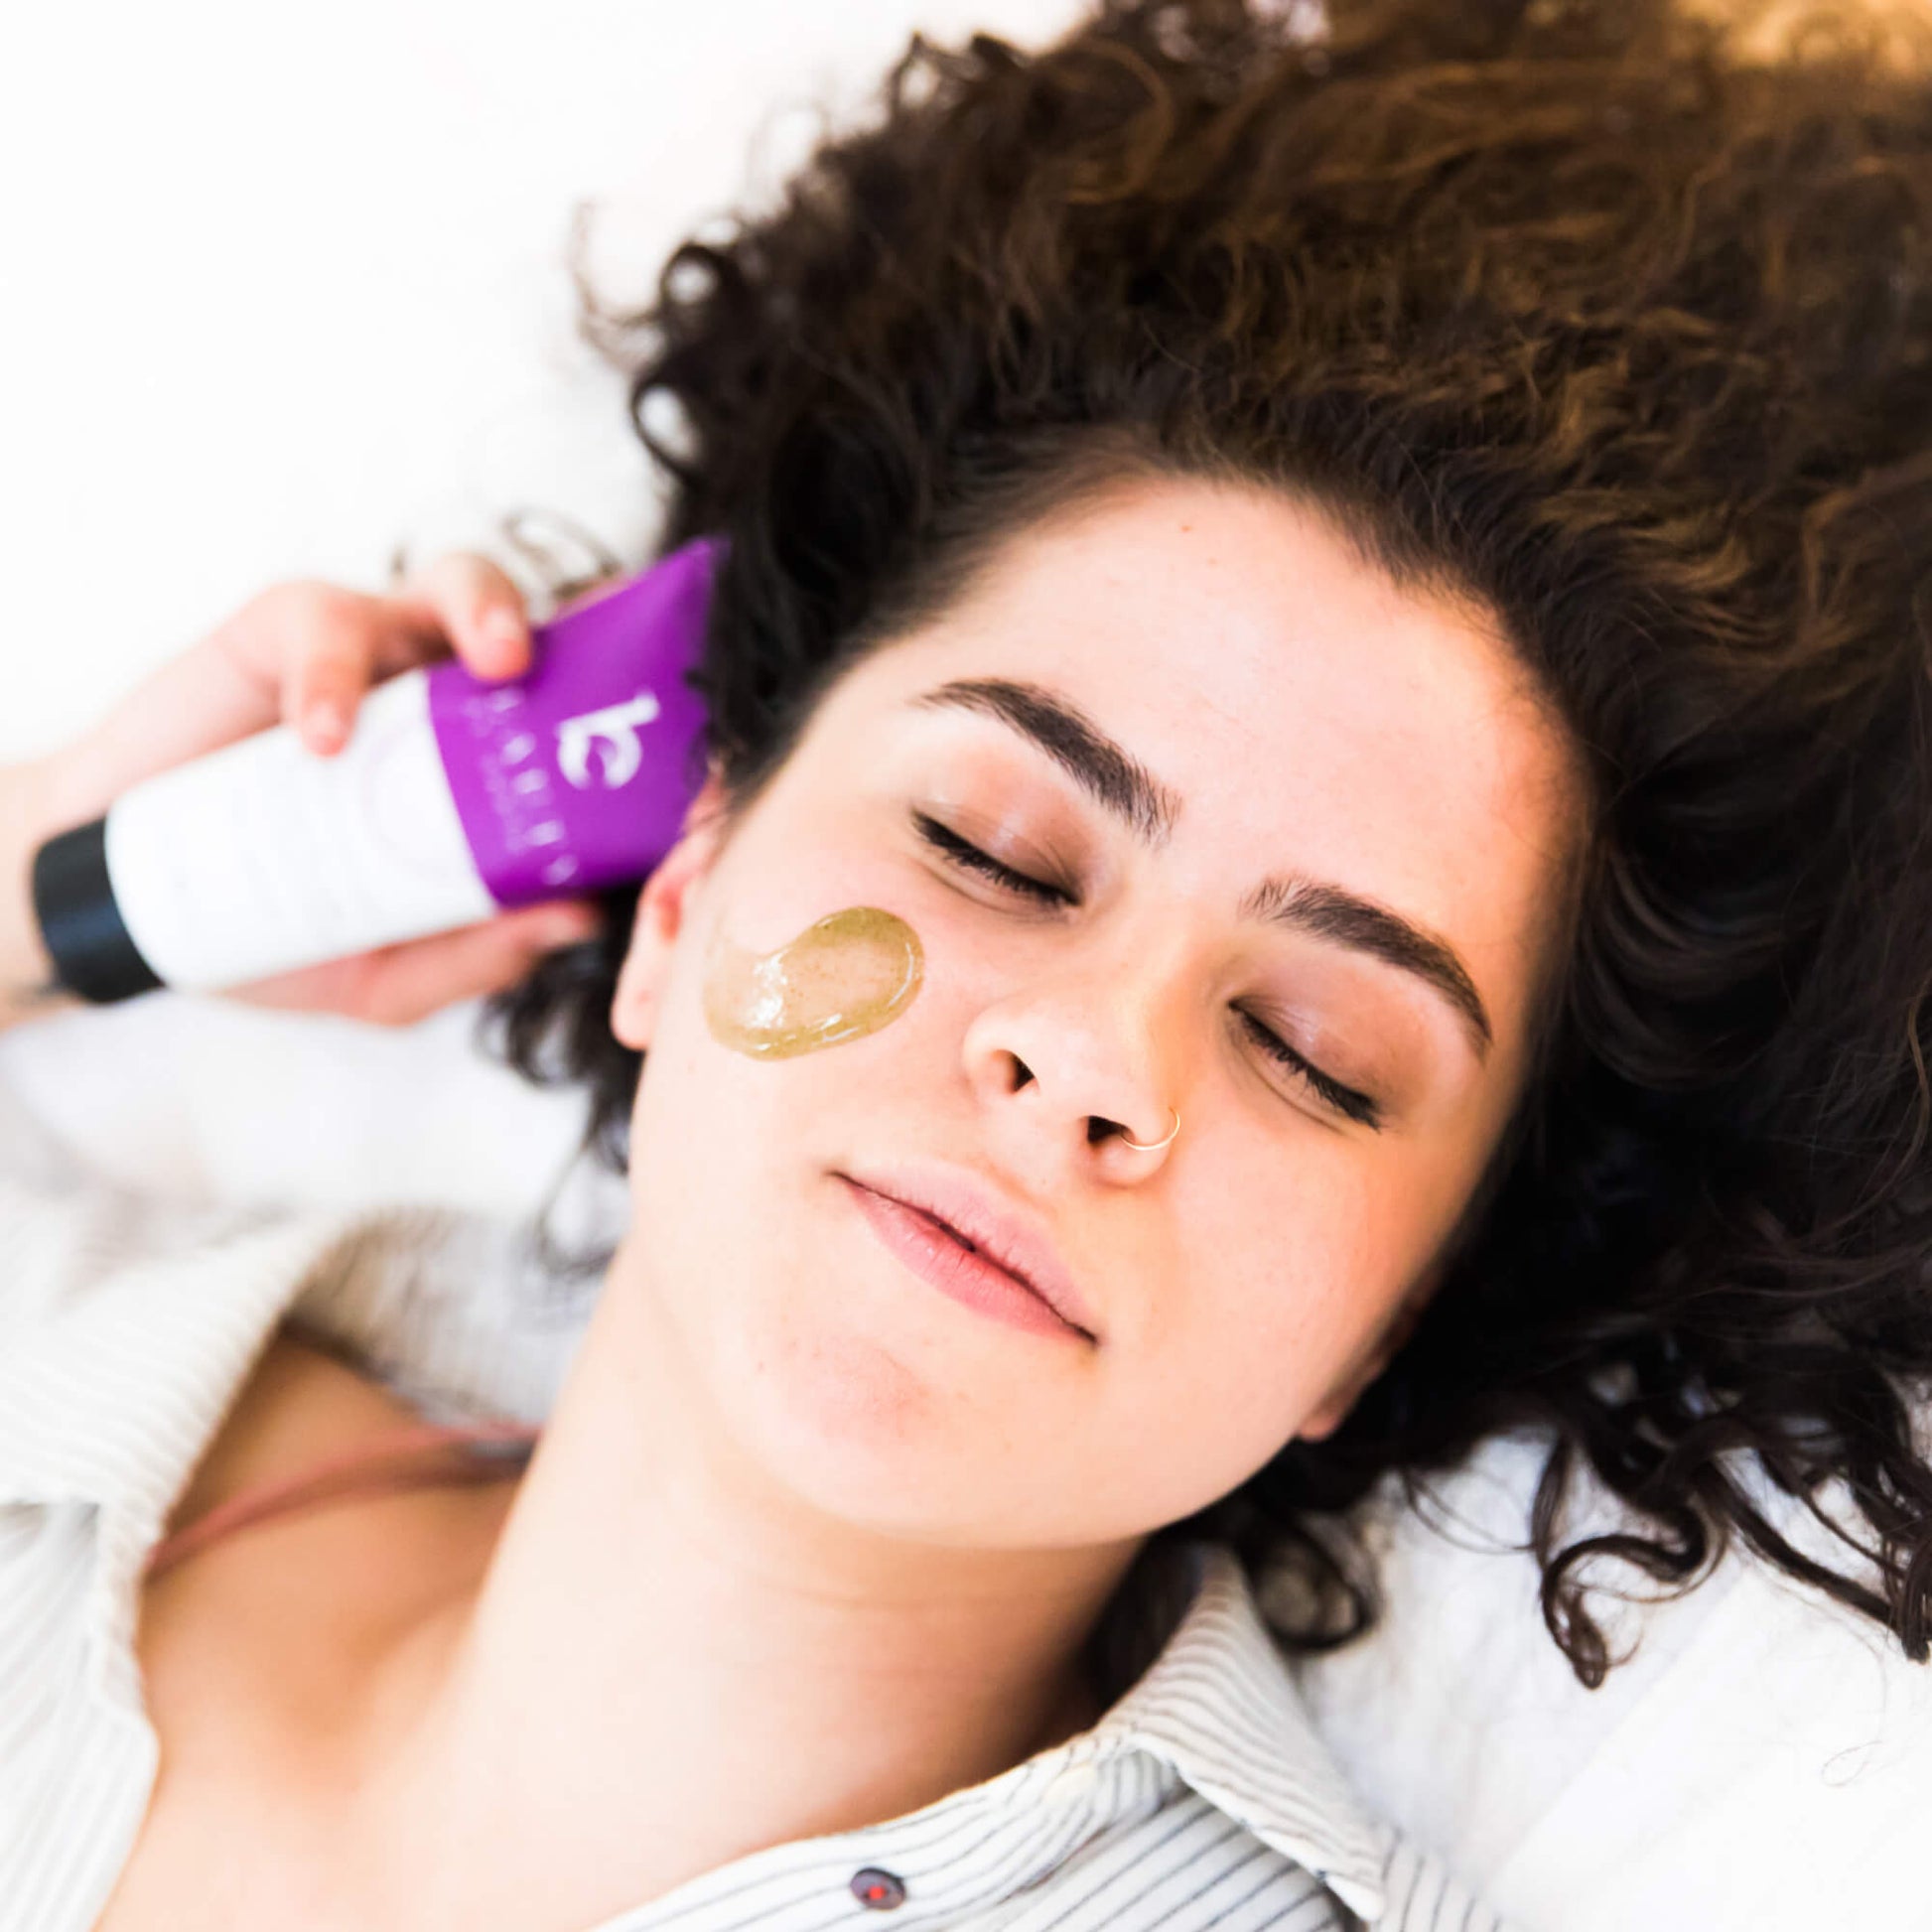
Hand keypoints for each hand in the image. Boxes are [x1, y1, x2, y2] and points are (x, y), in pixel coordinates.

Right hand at [19, 553, 604, 1027]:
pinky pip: (322, 621)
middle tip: (611, 693)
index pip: (578, 719)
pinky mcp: (280, 633)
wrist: (137, 906)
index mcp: (488, 767)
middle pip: (543, 634)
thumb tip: (582, 921)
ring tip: (492, 666)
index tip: (681, 732)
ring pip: (451, 584)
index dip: (631, 711)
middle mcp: (447, 697)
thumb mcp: (386, 973)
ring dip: (486, 610)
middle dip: (583, 641)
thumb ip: (476, 951)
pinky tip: (323, 737)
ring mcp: (373, 655)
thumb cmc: (282, 928)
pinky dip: (330, 672)